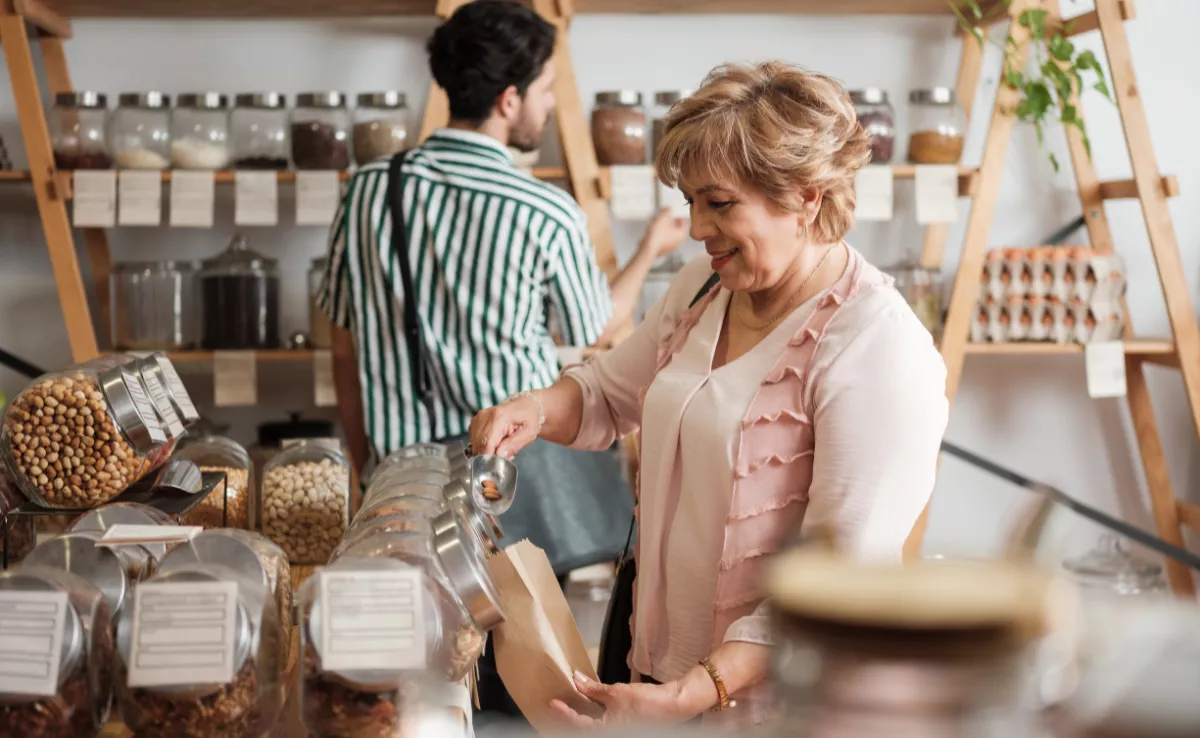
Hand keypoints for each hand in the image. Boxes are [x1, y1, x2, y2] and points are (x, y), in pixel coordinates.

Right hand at [468, 395, 539, 458]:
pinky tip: (496, 442)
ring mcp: (478, 418)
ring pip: (475, 444)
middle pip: (479, 445)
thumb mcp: (529, 433)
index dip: (489, 457)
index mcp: (499, 416)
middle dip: (490, 455)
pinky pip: (474, 441)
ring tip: (503, 447)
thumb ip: (514, 444)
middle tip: (506, 455)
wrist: (525, 405)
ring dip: (487, 451)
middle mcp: (485, 416)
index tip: (498, 465)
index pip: (486, 442)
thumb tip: (500, 455)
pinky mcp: (475, 422)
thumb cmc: (529, 418)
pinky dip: (483, 446)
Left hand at [548, 671, 697, 728]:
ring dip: (582, 716)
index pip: (578, 725)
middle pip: (584, 729)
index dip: (564, 713)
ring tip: (570, 706)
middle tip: (555, 711)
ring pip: (594, 726)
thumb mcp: (617, 693)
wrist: (674, 705)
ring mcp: (619, 730)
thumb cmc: (650, 703)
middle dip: (569, 719)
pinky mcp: (626, 726)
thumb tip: (578, 680)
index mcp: (607, 731)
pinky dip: (595, 714)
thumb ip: (594, 689)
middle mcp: (612, 733)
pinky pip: (604, 722)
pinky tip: (591, 704)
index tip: (553, 704)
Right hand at [639, 207, 688, 259]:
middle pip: (676, 229)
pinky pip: (663, 240)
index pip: (684, 223)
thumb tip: (668, 208)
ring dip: (664, 228)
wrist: (648, 247)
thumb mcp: (663, 217)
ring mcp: (671, 247)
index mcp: (682, 234)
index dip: (677, 217)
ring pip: (669, 235)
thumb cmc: (657, 235)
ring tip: (657, 224)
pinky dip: (659, 235)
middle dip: (670, 223)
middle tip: (664, 219)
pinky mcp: (663, 250)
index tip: (673, 215)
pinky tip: (653, 231)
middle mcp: (678, 242)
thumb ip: (667, 210)